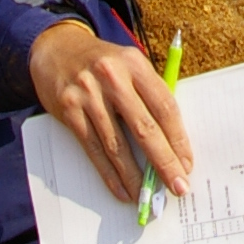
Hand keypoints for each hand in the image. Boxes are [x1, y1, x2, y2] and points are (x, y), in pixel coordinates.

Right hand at [29, 20, 192, 208]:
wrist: (57, 48)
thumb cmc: (103, 64)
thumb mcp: (129, 66)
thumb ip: (147, 95)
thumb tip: (170, 142)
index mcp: (135, 63)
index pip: (164, 106)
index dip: (178, 139)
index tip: (187, 163)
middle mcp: (113, 77)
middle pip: (144, 128)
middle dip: (163, 162)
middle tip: (177, 186)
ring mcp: (89, 94)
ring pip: (117, 144)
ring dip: (134, 176)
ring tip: (147, 195)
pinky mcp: (69, 110)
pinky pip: (93, 149)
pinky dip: (109, 174)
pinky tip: (121, 189)